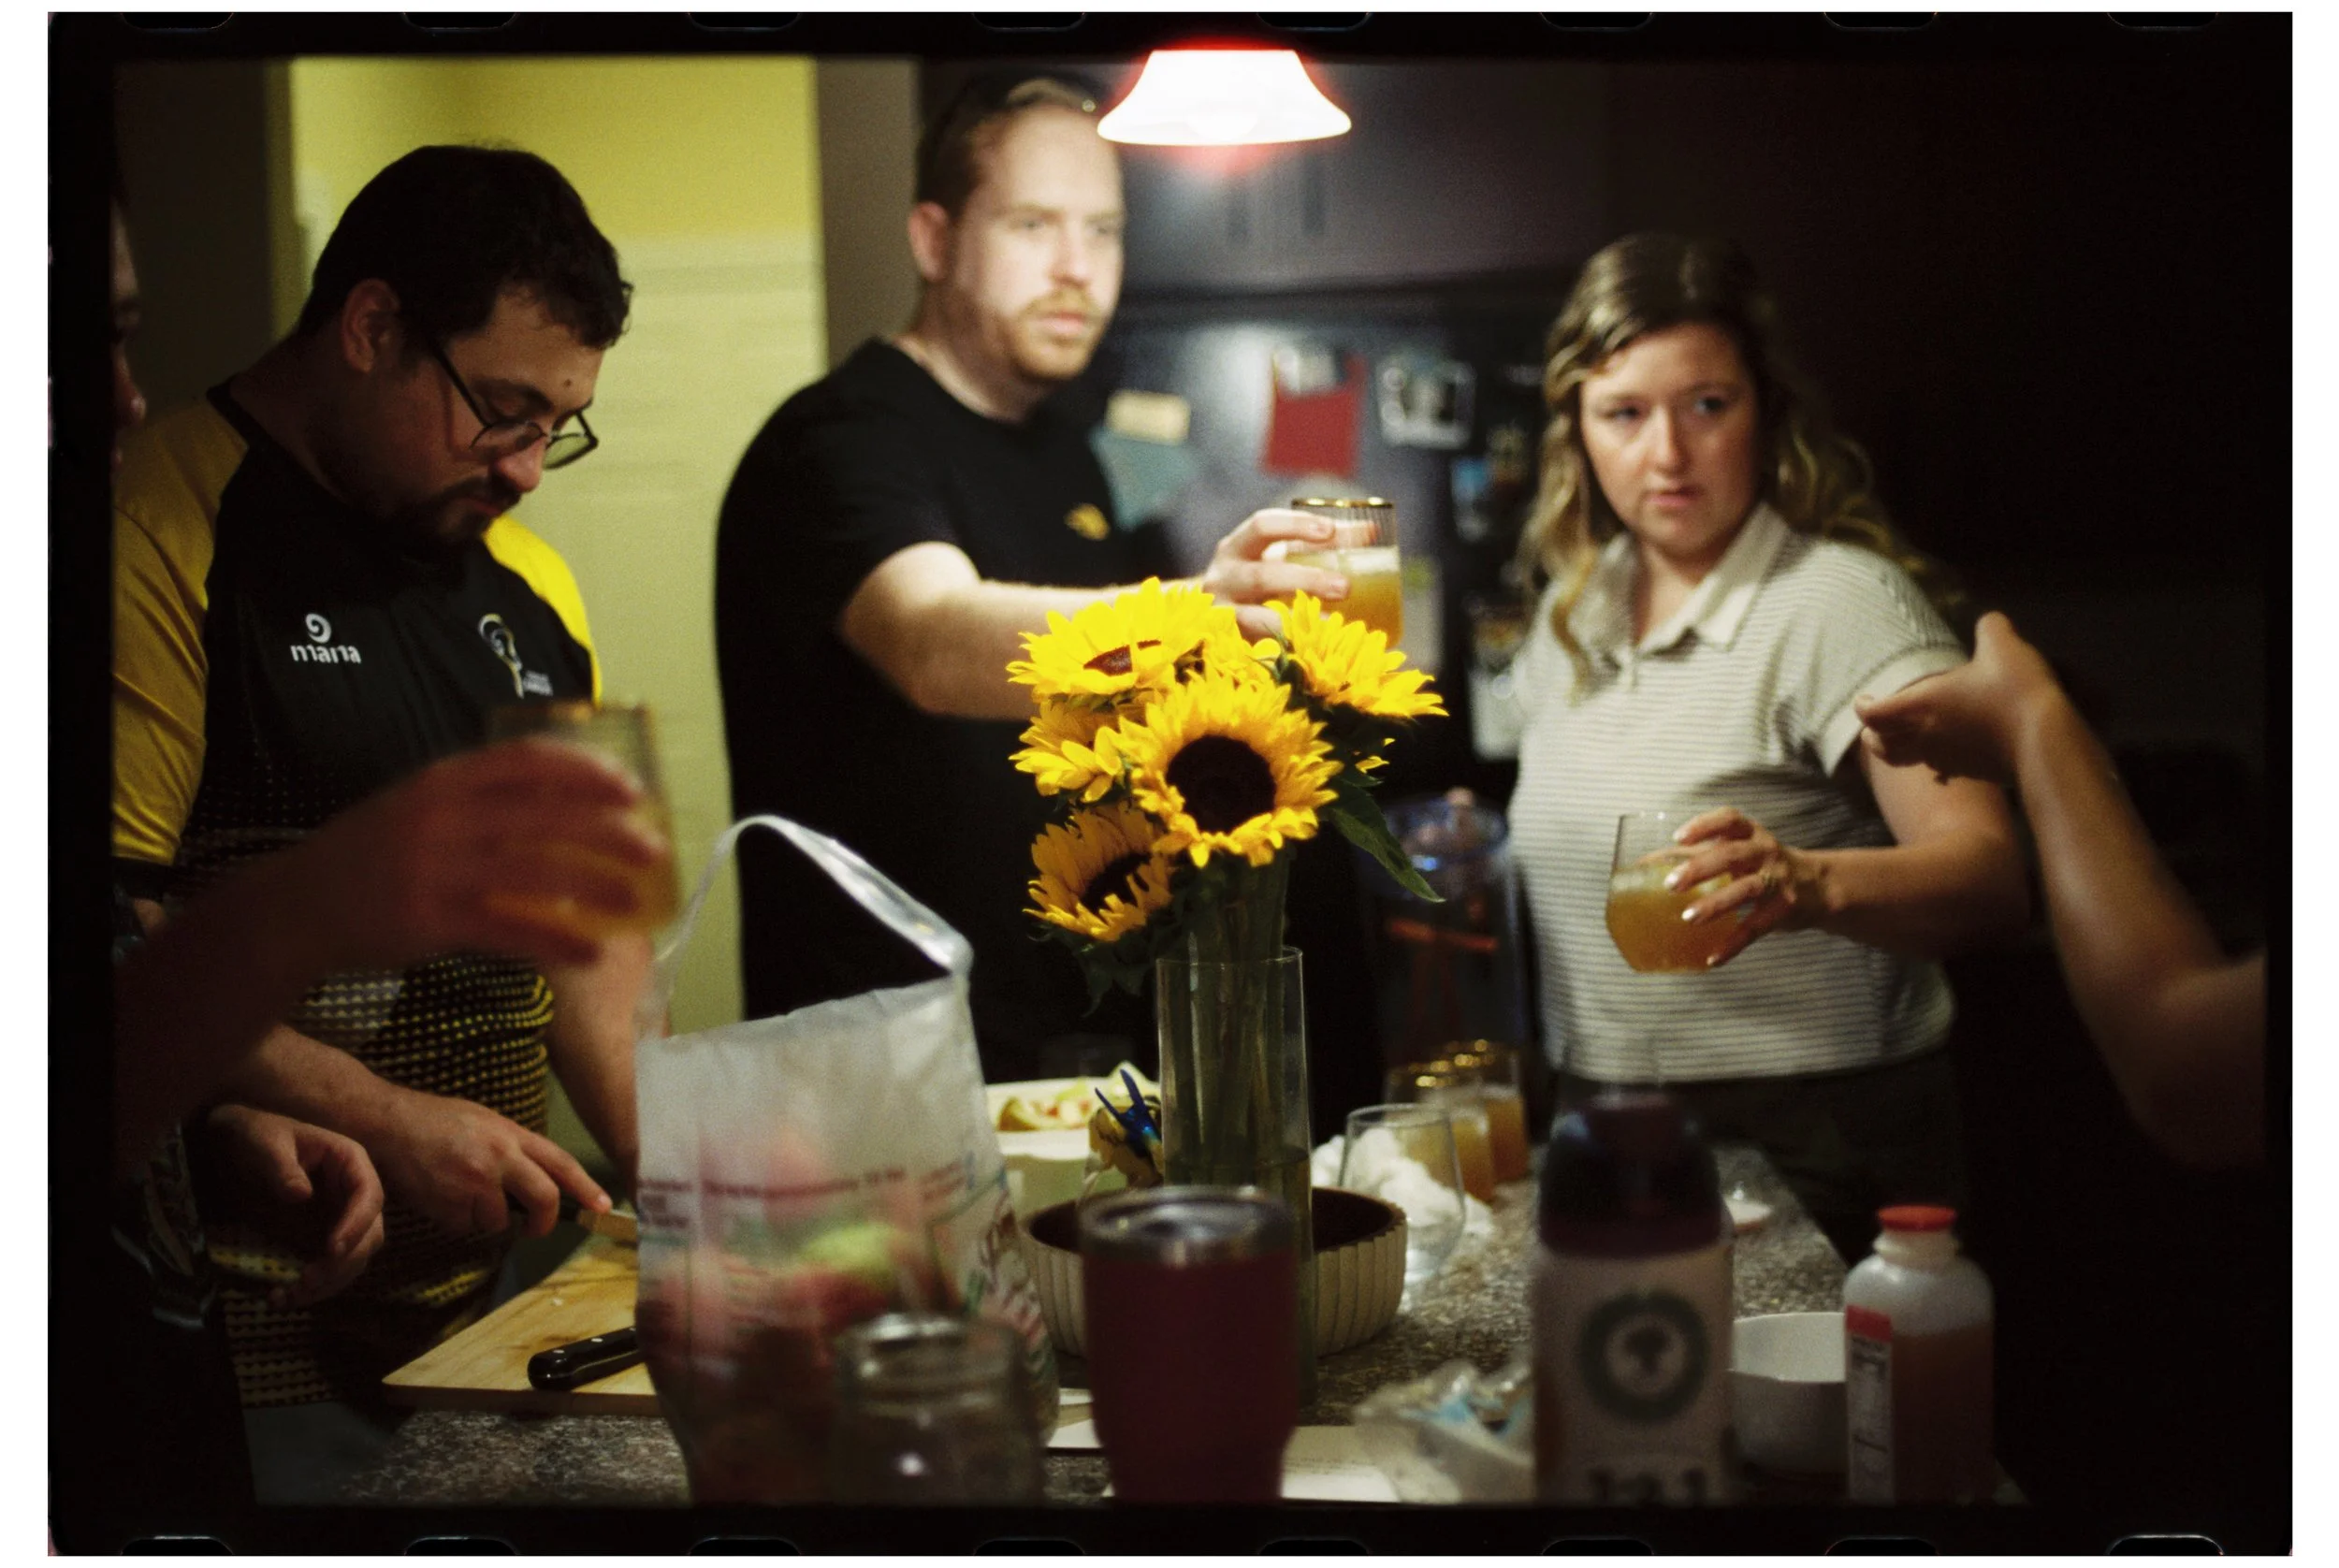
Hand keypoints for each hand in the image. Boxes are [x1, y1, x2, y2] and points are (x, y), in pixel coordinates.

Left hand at [200, 1103, 385, 1308]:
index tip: (332, 1250)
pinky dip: (310, 1289)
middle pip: (369, 1236)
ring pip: (352, 1259)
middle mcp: (353, 1195)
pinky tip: (280, 1298)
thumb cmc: (258, 1135)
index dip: (357, 1225)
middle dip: (343, 1264)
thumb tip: (301, 1195)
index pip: (369, 1196)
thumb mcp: (266, 1143)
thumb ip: (281, 1166)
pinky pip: (327, 1269)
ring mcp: (339, 1219)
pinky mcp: (320, 1240)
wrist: (239, 1147)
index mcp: (351, 1163)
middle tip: (307, 1281)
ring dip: (328, 1284)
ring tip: (289, 1296)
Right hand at [288, 739, 670, 972]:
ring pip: (534, 874)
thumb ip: (479, 798)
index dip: (585, 771)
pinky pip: (507, 931)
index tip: (630, 789)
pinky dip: (553, 942)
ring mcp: (434, 869)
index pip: (526, 761)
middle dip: (606, 832)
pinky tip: (588, 952)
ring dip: (593, 889)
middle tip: (653, 849)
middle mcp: (441, 816)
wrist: (297, 906)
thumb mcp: (418, 806)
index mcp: (442, 780)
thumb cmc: (372, 854)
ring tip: (635, 905)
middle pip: (543, 816)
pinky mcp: (429, 921)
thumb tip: (564, 800)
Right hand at [366, 1086, 611, 1239]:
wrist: (386, 1124)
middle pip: (543, 1199)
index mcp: (511, 1135)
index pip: (560, 1164)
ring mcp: (474, 1184)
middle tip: (535, 1227)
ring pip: (498, 1221)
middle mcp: (498, 1159)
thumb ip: (513, 1148)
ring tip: (461, 1192)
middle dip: (543, 1222)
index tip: (603, 1206)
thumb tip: (538, 1177)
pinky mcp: (449, 1206)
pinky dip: (457, 1220)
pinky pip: (466, 1227)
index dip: (586, 1188)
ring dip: (484, 1217)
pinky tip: (441, 1196)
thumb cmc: (435, 1121)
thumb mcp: (484, 1122)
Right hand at [1199, 508, 1349, 636]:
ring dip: (1298, 622)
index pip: (1263, 526)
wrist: (1214, 617)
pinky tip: (1313, 650)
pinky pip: (1258, 647)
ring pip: (1257, 618)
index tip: (1329, 531)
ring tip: (1334, 626)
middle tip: (1345, 587)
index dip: (1295, 526)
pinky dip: (1287, 648)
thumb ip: (1321, 542)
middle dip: (1306, 580)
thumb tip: (1371, 531)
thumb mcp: (1281, 555)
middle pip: (1262, 576)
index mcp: (1237, 547)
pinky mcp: (1228, 645)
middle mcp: (1223, 578)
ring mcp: (1222, 615)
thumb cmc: (1260, 576)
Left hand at [1665, 807, 1822, 967]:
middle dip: (1700, 868)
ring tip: (1688, 917)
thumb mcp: (1740, 852)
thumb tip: (1646, 864)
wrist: (1820, 886)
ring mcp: (1777, 880)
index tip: (1678, 837)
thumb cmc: (1763, 866)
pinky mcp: (1785, 909)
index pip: (1729, 819)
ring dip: (1716, 903)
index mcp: (1751, 834)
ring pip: (1746, 890)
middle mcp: (1765, 852)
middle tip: (1671, 883)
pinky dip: (1733, 944)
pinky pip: (1757, 928)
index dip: (1704, 825)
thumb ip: (1701, 854)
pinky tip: (1712, 958)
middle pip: (1732, 855)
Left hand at [1855, 612, 2062, 787]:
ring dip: (1902, 750)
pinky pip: (1944, 769)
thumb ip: (1990, 629)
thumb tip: (1989, 623)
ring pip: (1911, 762)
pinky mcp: (1974, 774)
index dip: (1864, 707)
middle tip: (1874, 729)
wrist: (2045, 742)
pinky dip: (1936, 760)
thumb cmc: (2013, 691)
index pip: (1874, 715)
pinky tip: (1951, 751)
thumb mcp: (2002, 645)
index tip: (1864, 699)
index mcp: (1921, 706)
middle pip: (1883, 748)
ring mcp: (1949, 760)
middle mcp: (1926, 737)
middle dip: (1874, 737)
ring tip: (1907, 738)